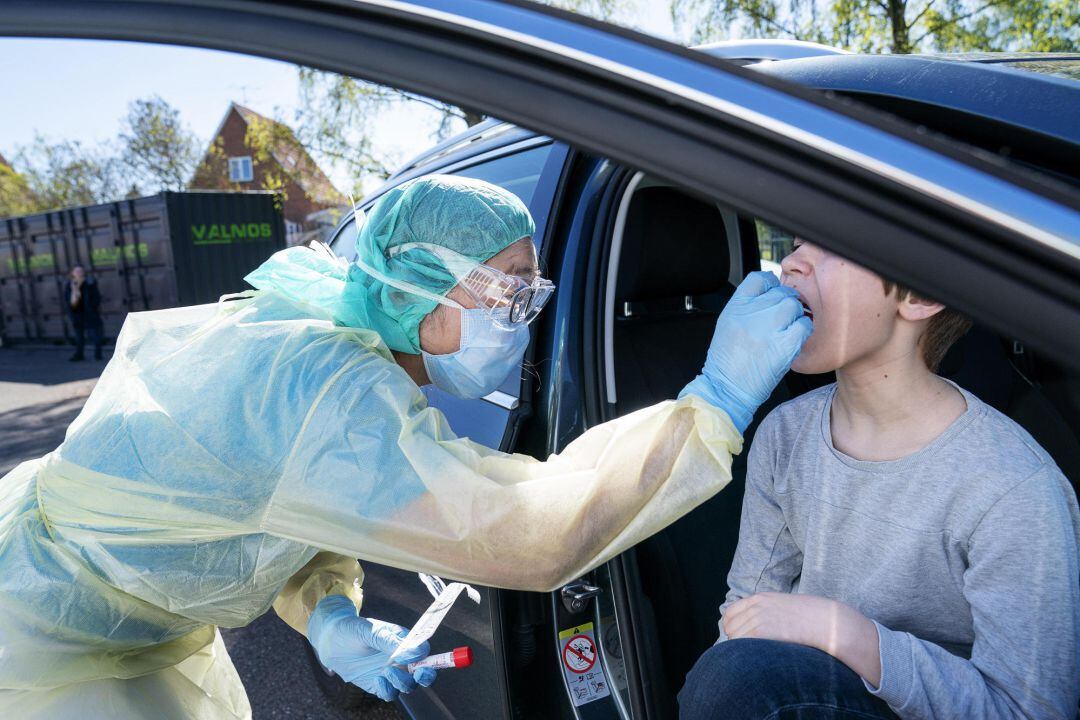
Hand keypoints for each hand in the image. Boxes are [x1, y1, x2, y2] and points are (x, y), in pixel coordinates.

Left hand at [307, 595, 436, 700]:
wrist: (331, 641)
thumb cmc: (353, 630)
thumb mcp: (371, 631)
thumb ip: (391, 642)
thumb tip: (413, 651)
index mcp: (404, 642)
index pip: (423, 650)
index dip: (424, 655)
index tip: (416, 655)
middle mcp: (401, 659)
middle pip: (422, 673)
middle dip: (426, 675)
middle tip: (419, 673)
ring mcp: (390, 674)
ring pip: (407, 686)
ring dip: (402, 681)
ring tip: (387, 670)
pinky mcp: (379, 686)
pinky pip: (390, 694)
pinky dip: (388, 690)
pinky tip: (378, 679)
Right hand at [680, 272, 811, 432]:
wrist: (725, 390)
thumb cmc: (727, 361)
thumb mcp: (728, 325)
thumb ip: (746, 306)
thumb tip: (770, 293)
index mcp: (735, 307)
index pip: (760, 278)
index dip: (771, 285)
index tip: (773, 295)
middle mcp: (750, 314)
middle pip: (780, 292)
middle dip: (784, 304)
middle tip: (782, 320)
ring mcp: (767, 328)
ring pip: (794, 306)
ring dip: (795, 316)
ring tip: (787, 330)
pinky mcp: (783, 345)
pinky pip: (803, 326)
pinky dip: (802, 332)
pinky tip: (793, 340)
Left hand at [723, 592, 880, 686]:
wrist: (828, 622)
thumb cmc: (810, 620)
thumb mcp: (784, 608)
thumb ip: (767, 614)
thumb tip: (754, 630)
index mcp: (760, 598)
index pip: (729, 613)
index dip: (732, 628)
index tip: (740, 639)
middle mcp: (756, 606)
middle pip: (730, 627)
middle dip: (736, 640)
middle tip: (751, 652)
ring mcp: (758, 618)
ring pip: (734, 638)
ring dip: (742, 650)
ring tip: (759, 656)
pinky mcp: (762, 632)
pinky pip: (741, 645)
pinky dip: (746, 654)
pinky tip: (760, 658)